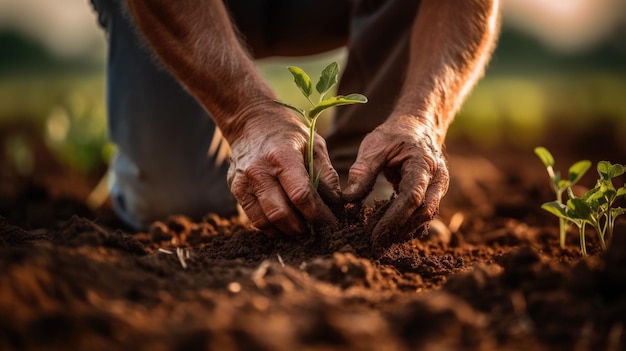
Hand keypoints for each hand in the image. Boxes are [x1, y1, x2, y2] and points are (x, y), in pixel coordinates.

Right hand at [226, 107, 340, 236]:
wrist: (251, 121)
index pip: (301, 196)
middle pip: (281, 213)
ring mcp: (244, 182)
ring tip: (302, 229)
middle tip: (317, 230)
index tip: (332, 224)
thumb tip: (338, 204)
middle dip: (303, 228)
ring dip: (287, 231)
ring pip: (266, 221)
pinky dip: (272, 227)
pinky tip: (285, 224)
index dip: (319, 215)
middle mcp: (259, 171)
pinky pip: (254, 219)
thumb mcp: (314, 144)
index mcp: (282, 157)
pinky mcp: (236, 190)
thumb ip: (327, 174)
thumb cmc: (288, 133)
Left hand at [342, 117, 448, 253]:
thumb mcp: (375, 146)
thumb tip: (347, 199)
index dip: (393, 219)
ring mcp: (438, 189)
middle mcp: (437, 179)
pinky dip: (406, 227)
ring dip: (403, 233)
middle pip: (422, 214)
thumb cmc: (394, 135)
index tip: (374, 235)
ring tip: (379, 243)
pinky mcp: (433, 196)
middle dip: (399, 231)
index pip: (411, 198)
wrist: (417, 127)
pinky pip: (422, 217)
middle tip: (374, 246)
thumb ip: (362, 171)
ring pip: (425, 219)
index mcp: (423, 164)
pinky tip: (388, 234)